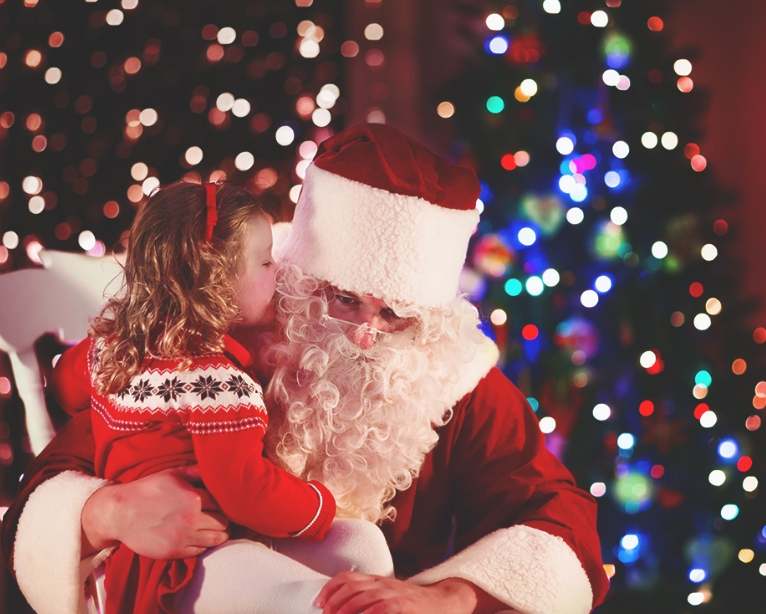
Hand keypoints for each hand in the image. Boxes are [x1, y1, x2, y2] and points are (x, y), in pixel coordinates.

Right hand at [82, 465, 228, 558]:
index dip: (223, 502)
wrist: (120, 513)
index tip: (220, 503)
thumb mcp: (173, 474)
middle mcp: (192, 519)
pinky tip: (198, 537)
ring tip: (213, 528)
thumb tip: (215, 467)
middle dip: (223, 519)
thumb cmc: (147, 490)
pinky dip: (204, 545)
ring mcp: (184, 538)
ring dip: (218, 533)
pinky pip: (201, 551)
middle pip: (224, 523)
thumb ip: (196, 471)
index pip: (223, 503)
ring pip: (217, 539)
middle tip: (219, 516)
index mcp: (195, 498)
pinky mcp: (175, 552)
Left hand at [315, 573, 494, 613]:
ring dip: (346, 609)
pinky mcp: (404, 605)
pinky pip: (383, 608)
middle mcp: (382, 584)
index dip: (330, 588)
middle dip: (334, 601)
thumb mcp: (387, 595)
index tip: (319, 602)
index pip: (347, 577)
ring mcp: (394, 593)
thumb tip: (342, 608)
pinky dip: (370, 613)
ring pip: (364, 596)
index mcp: (376, 580)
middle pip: (351, 587)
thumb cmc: (412, 603)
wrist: (442, 601)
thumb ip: (368, 597)